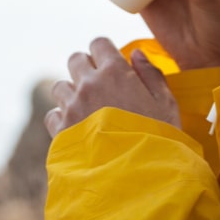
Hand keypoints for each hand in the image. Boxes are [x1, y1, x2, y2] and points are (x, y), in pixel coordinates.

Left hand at [45, 37, 180, 137]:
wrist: (136, 176)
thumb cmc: (158, 138)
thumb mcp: (166, 104)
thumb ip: (151, 74)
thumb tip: (136, 54)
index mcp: (115, 72)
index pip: (98, 43)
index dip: (104, 52)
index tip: (111, 64)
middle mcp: (89, 84)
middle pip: (75, 59)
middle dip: (85, 68)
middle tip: (99, 86)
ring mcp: (72, 107)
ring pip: (60, 86)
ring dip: (71, 93)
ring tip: (87, 110)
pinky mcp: (61, 130)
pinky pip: (52, 114)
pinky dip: (61, 118)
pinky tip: (77, 128)